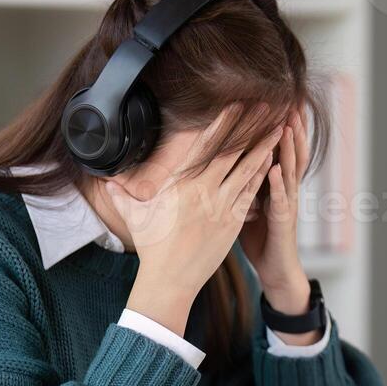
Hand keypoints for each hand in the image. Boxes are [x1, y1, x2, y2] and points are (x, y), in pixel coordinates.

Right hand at [108, 111, 279, 335]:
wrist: (169, 280)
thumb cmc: (152, 246)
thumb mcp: (135, 215)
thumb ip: (122, 193)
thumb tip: (107, 179)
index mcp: (182, 183)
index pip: (206, 145)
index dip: (224, 123)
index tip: (237, 105)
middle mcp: (204, 191)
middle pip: (232, 151)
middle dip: (251, 127)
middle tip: (267, 106)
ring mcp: (221, 206)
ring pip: (248, 170)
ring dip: (264, 148)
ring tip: (279, 129)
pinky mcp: (233, 222)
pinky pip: (251, 193)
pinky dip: (263, 176)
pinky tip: (273, 162)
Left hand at [240, 109, 311, 315]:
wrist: (276, 268)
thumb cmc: (260, 235)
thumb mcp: (247, 202)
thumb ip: (240, 180)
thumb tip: (222, 161)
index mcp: (274, 182)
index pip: (276, 146)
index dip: (276, 125)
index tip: (273, 101)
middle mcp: (284, 189)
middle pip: (290, 151)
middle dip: (290, 127)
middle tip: (289, 102)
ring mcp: (286, 204)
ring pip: (290, 171)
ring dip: (289, 148)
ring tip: (287, 126)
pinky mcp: (283, 223)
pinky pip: (281, 201)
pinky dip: (278, 185)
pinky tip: (276, 169)